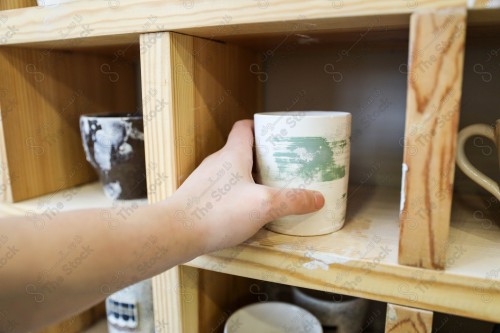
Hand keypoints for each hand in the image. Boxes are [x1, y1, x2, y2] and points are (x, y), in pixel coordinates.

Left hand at [169, 120, 323, 253]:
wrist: (175, 233)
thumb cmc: (218, 212)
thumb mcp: (264, 206)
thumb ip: (292, 201)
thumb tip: (317, 198)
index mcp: (232, 154)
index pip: (245, 127)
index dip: (261, 127)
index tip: (277, 135)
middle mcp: (217, 162)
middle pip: (241, 149)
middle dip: (262, 156)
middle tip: (281, 166)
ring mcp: (205, 180)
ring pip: (231, 170)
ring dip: (249, 176)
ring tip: (267, 188)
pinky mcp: (198, 197)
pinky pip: (222, 187)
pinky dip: (236, 192)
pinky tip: (245, 210)